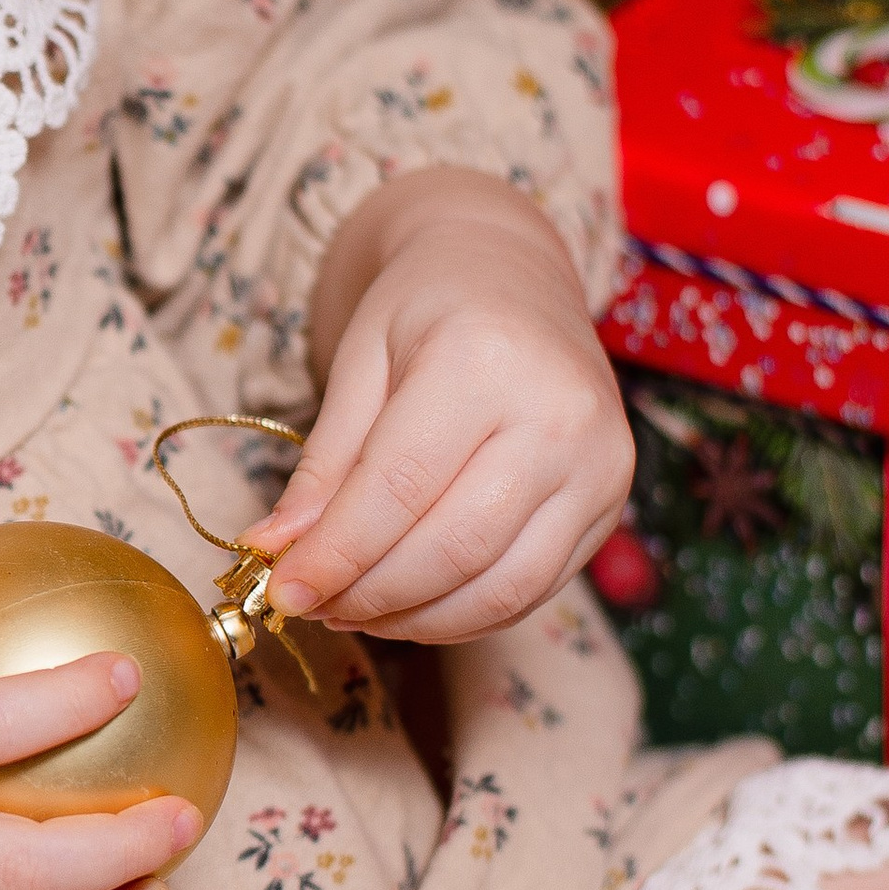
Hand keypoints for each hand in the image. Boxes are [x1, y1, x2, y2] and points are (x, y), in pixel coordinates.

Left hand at [238, 167, 631, 643]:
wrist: (510, 271)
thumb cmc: (425, 309)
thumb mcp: (359, 362)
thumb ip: (324, 462)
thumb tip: (277, 551)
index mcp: (485, 360)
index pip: (398, 490)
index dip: (335, 556)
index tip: (281, 591)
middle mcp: (559, 415)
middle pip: (453, 549)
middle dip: (369, 595)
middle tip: (312, 605)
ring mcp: (599, 464)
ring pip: (500, 587)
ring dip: (415, 619)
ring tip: (353, 611)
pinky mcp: (611, 503)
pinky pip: (533, 589)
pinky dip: (464, 615)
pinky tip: (409, 605)